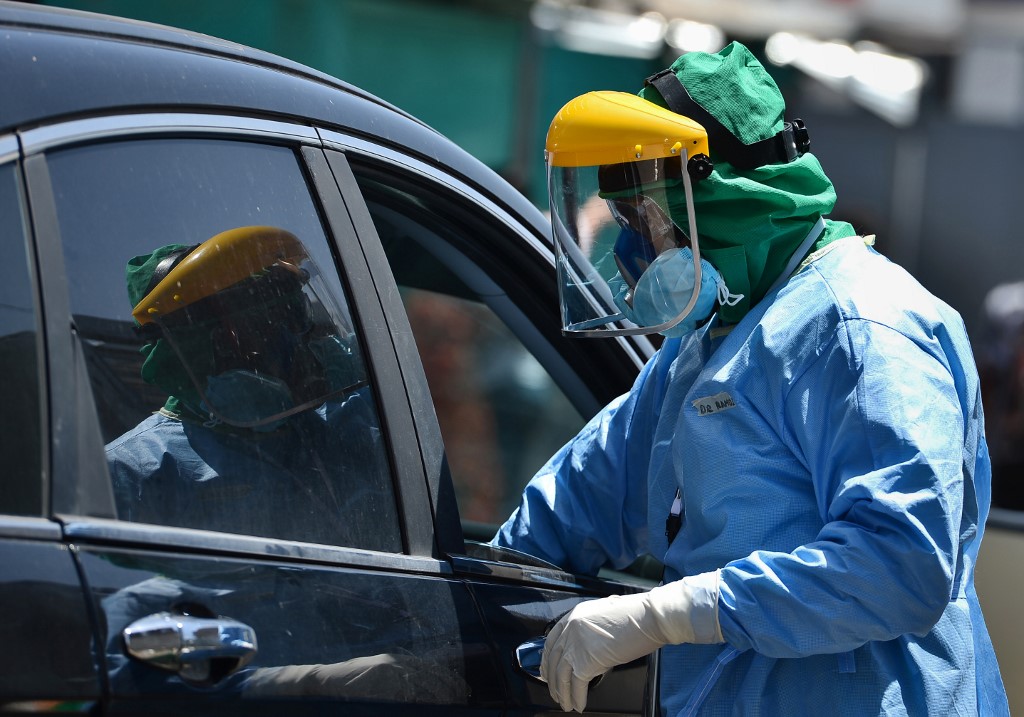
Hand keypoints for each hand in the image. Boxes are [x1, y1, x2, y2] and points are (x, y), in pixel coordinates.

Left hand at [539, 570, 722, 712]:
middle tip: (554, 691)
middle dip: (552, 679)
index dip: (547, 658)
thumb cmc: (635, 616)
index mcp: (573, 616)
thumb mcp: (604, 617)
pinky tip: (579, 705)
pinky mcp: (585, 662)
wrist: (648, 618)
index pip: (552, 640)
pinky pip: (576, 685)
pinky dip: (576, 698)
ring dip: (562, 693)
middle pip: (554, 660)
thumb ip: (590, 630)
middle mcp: (570, 630)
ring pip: (561, 676)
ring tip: (565, 704)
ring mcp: (575, 646)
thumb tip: (589, 648)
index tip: (546, 669)